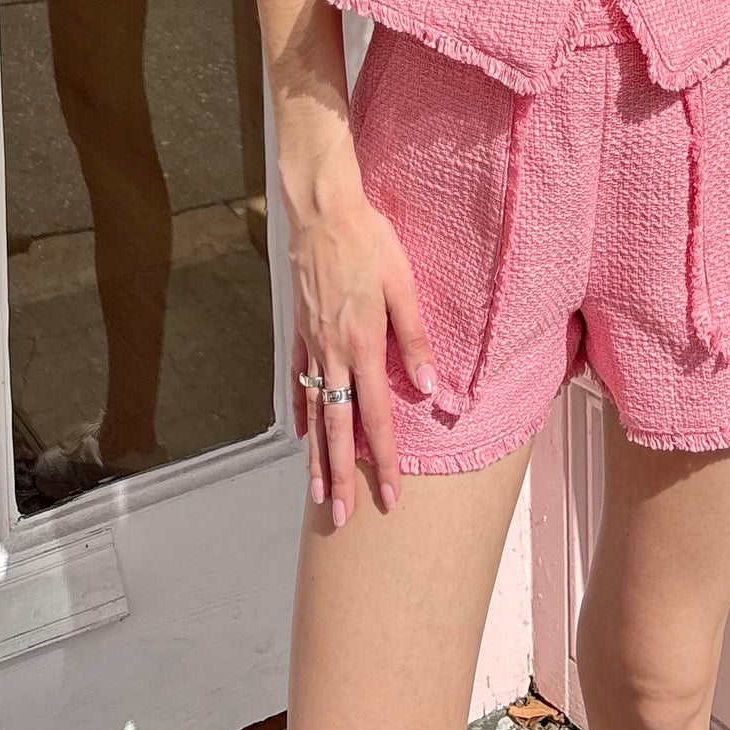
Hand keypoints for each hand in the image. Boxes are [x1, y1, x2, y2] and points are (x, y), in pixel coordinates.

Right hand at [287, 163, 436, 526]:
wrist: (322, 211)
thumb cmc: (368, 242)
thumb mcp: (401, 284)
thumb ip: (414, 338)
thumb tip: (431, 389)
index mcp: (362, 344)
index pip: (374, 417)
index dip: (382, 460)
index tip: (389, 496)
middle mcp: (333, 353)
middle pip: (338, 428)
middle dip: (343, 476)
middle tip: (344, 518)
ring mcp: (312, 344)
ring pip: (315, 412)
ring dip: (317, 457)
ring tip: (319, 495)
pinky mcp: (299, 330)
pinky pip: (298, 379)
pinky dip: (300, 409)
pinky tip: (301, 434)